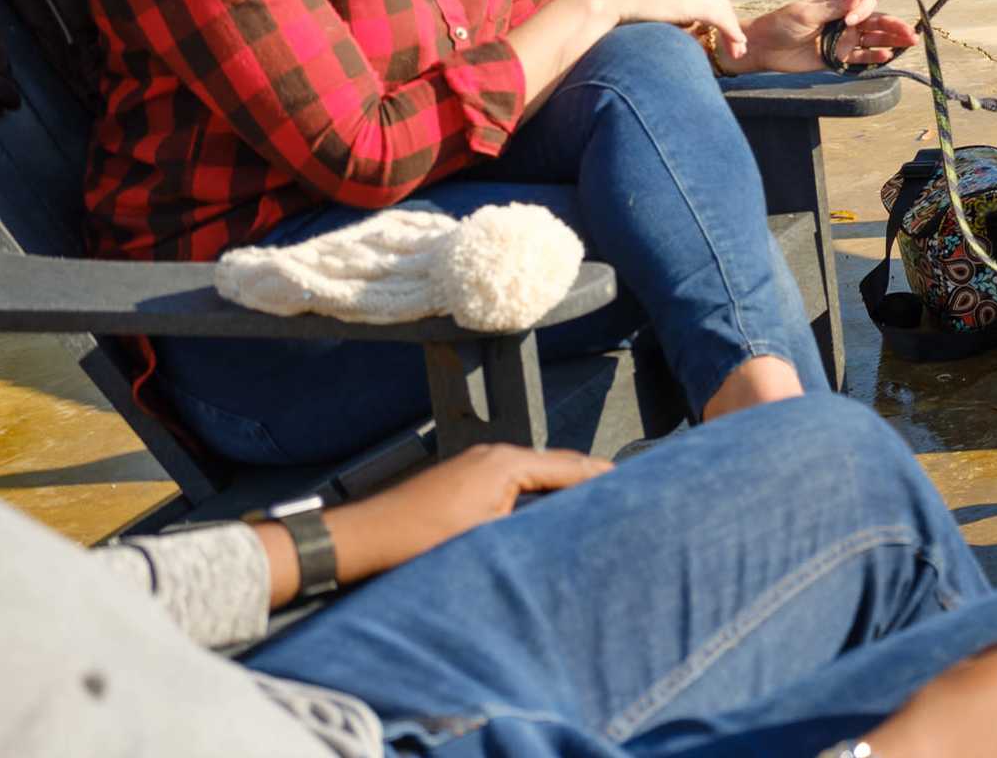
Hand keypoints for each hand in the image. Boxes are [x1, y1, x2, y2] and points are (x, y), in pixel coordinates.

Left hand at [313, 443, 608, 588]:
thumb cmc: (413, 540)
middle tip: (624, 497)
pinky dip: (538, 493)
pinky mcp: (462, 480)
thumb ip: (536, 525)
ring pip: (537, 474)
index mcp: (506, 462)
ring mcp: (476, 465)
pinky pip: (515, 481)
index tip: (637, 489)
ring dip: (563, 488)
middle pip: (558, 465)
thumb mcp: (487, 539)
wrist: (358, 541)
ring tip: (592, 506)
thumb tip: (572, 525)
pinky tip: (545, 514)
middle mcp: (494, 455)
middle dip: (590, 480)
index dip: (605, 480)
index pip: (573, 467)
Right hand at [605, 0, 744, 63]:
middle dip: (729, 23)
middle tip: (739, 44)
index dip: (718, 14)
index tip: (722, 31)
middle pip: (719, 0)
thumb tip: (684, 25)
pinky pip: (719, 17)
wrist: (608, 1)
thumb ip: (671, 10)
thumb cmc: (622, 8)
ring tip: (738, 50)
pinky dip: (730, 31)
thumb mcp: (652, 3)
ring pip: (723, 9)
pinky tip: (737, 43)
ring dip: (732, 31)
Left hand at [734, 0, 920, 76]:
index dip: (865, 10)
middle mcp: (845, 21)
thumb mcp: (805, 13)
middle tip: (911, 33)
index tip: (851, 21)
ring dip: (892, 41)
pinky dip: (874, 58)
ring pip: (874, 40)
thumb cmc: (780, 24)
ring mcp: (843, 40)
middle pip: (876, 21)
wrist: (763, 48)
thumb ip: (833, 8)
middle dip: (894, 26)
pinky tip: (888, 56)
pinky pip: (861, 59)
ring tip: (910, 43)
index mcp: (837, 4)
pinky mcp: (838, 58)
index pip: (864, 3)